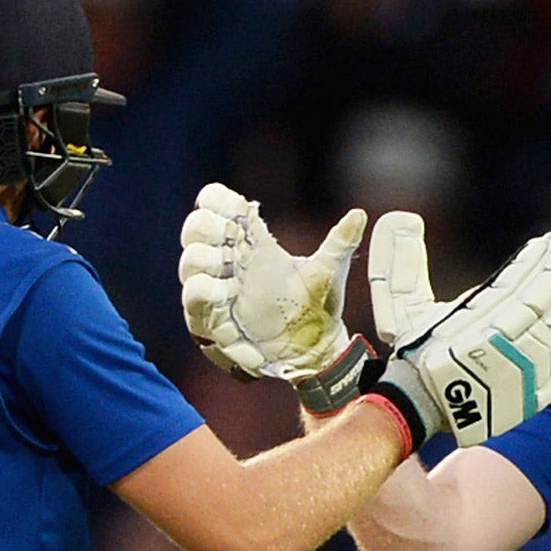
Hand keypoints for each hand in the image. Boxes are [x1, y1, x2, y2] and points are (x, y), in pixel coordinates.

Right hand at [178, 183, 366, 397]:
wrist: (313, 350)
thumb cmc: (316, 307)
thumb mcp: (328, 272)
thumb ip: (340, 242)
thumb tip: (361, 214)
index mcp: (253, 242)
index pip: (217, 204)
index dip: (218, 200)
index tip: (238, 209)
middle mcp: (230, 261)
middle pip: (196, 228)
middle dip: (206, 228)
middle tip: (228, 239)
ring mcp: (217, 288)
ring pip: (190, 262)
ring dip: (205, 262)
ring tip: (230, 274)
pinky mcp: (212, 318)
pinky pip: (193, 299)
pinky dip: (203, 292)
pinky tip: (226, 294)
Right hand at [365, 213, 550, 449]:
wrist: (418, 410)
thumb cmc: (413, 354)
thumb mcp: (400, 307)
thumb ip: (400, 264)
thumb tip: (402, 217)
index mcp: (479, 324)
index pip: (527, 283)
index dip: (547, 258)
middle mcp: (508, 349)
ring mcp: (525, 375)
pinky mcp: (533, 399)